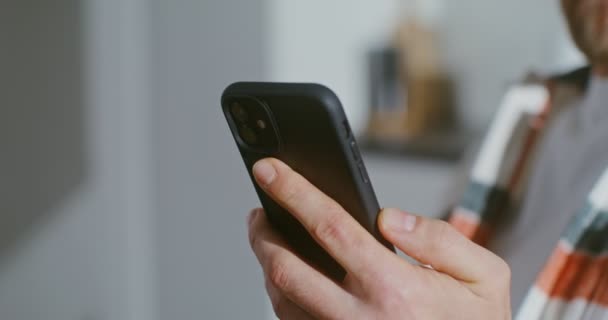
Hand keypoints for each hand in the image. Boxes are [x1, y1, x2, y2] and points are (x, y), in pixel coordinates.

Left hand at [247, 158, 510, 318]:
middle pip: (286, 266)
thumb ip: (441, 240)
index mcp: (394, 289)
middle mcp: (358, 318)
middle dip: (262, 232)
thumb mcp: (484, 278)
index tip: (270, 170)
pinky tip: (288, 277)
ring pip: (280, 298)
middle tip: (259, 211)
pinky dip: (280, 295)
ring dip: (267, 263)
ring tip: (270, 239)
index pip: (330, 227)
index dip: (294, 192)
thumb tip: (389, 218)